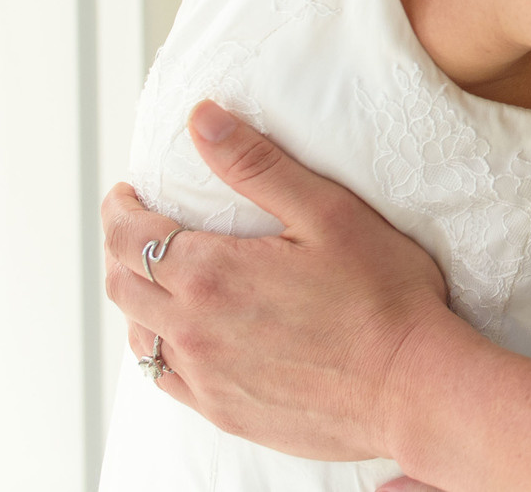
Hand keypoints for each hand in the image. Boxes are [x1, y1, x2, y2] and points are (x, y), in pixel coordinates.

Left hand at [102, 100, 456, 461]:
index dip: (119, 209)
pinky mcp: (224, 411)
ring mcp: (205, 378)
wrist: (411, 387)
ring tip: (163, 278)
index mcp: (210, 275)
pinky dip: (162, 348)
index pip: (129, 236)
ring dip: (138, 300)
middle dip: (121, 248)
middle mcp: (193, 330)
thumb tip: (201, 119)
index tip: (128, 193)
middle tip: (142, 226)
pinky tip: (187, 337)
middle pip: (122, 285)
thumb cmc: (382, 295)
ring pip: (138, 336)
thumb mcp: (328, 212)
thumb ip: (258, 164)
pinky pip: (166, 379)